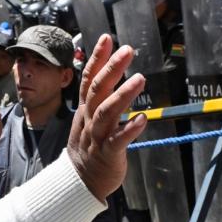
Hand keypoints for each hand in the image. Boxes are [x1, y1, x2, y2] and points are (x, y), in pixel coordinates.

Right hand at [67, 34, 146, 201]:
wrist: (79, 182)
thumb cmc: (90, 147)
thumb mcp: (89, 119)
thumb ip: (99, 98)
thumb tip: (110, 72)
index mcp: (86, 109)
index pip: (89, 79)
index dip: (97, 58)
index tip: (107, 38)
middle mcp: (89, 119)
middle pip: (97, 90)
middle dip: (112, 68)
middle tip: (127, 50)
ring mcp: (97, 136)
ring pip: (107, 112)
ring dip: (123, 95)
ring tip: (140, 79)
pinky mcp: (108, 154)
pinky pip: (118, 140)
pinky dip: (130, 129)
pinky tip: (142, 119)